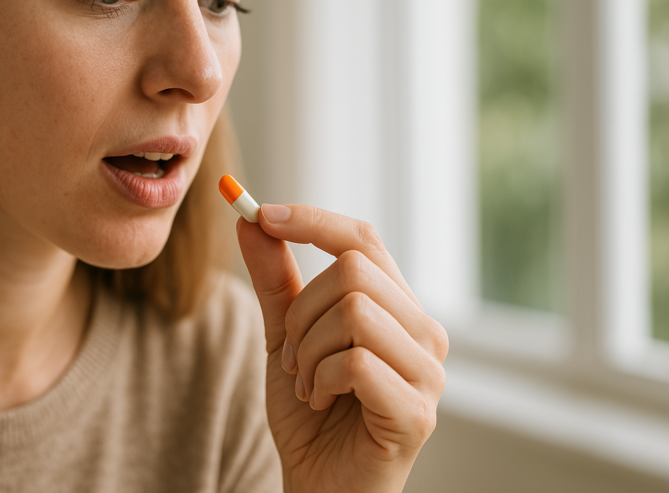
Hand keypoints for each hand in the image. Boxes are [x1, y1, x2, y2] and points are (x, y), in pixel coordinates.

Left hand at [237, 204, 446, 492]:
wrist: (319, 485)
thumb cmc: (310, 412)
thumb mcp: (284, 335)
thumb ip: (275, 279)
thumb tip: (250, 218)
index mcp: (397, 307)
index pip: (363, 239)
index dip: (312, 220)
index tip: (261, 213)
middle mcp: (423, 332)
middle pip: (352, 271)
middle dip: (302, 312)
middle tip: (295, 356)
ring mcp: (428, 372)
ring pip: (353, 312)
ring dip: (308, 351)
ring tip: (308, 385)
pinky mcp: (417, 412)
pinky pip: (356, 362)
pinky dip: (319, 381)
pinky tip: (321, 403)